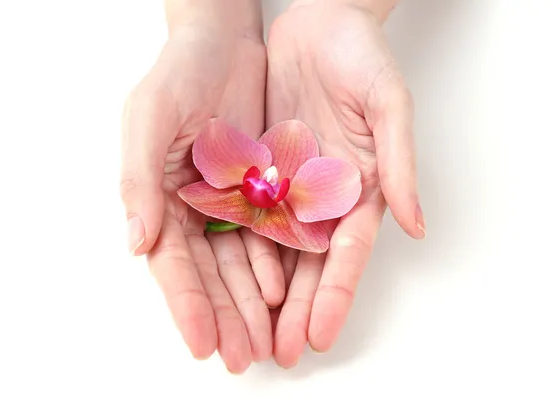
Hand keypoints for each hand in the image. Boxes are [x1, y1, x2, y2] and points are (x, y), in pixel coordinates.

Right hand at [120, 1, 283, 372]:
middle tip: (240, 357)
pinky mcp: (258, 188)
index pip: (173, 264)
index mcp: (158, 198)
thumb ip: (138, 182)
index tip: (201, 344)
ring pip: (239, 262)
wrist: (222, 42)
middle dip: (224, 316)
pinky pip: (266, 234)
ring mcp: (225, 201)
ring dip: (251, 302)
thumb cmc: (176, 75)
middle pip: (209, 274)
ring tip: (266, 340)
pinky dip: (274, 264)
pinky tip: (282, 291)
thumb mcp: (147, 121)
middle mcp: (190, 208)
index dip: (186, 305)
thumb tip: (137, 243)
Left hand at [266, 0, 425, 366]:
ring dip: (262, 293)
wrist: (318, 22)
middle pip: (308, 264)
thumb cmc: (362, 56)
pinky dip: (236, 248)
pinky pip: (245, 212)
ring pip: (274, 249)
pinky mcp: (259, 167)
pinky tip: (225, 281)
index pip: (347, 252)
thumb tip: (417, 225)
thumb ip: (399, 163)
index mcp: (360, 187)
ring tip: (250, 332)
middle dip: (295, 309)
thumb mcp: (389, 104)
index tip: (319, 334)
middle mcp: (323, 195)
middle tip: (280, 352)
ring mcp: (289, 185)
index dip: (334, 294)